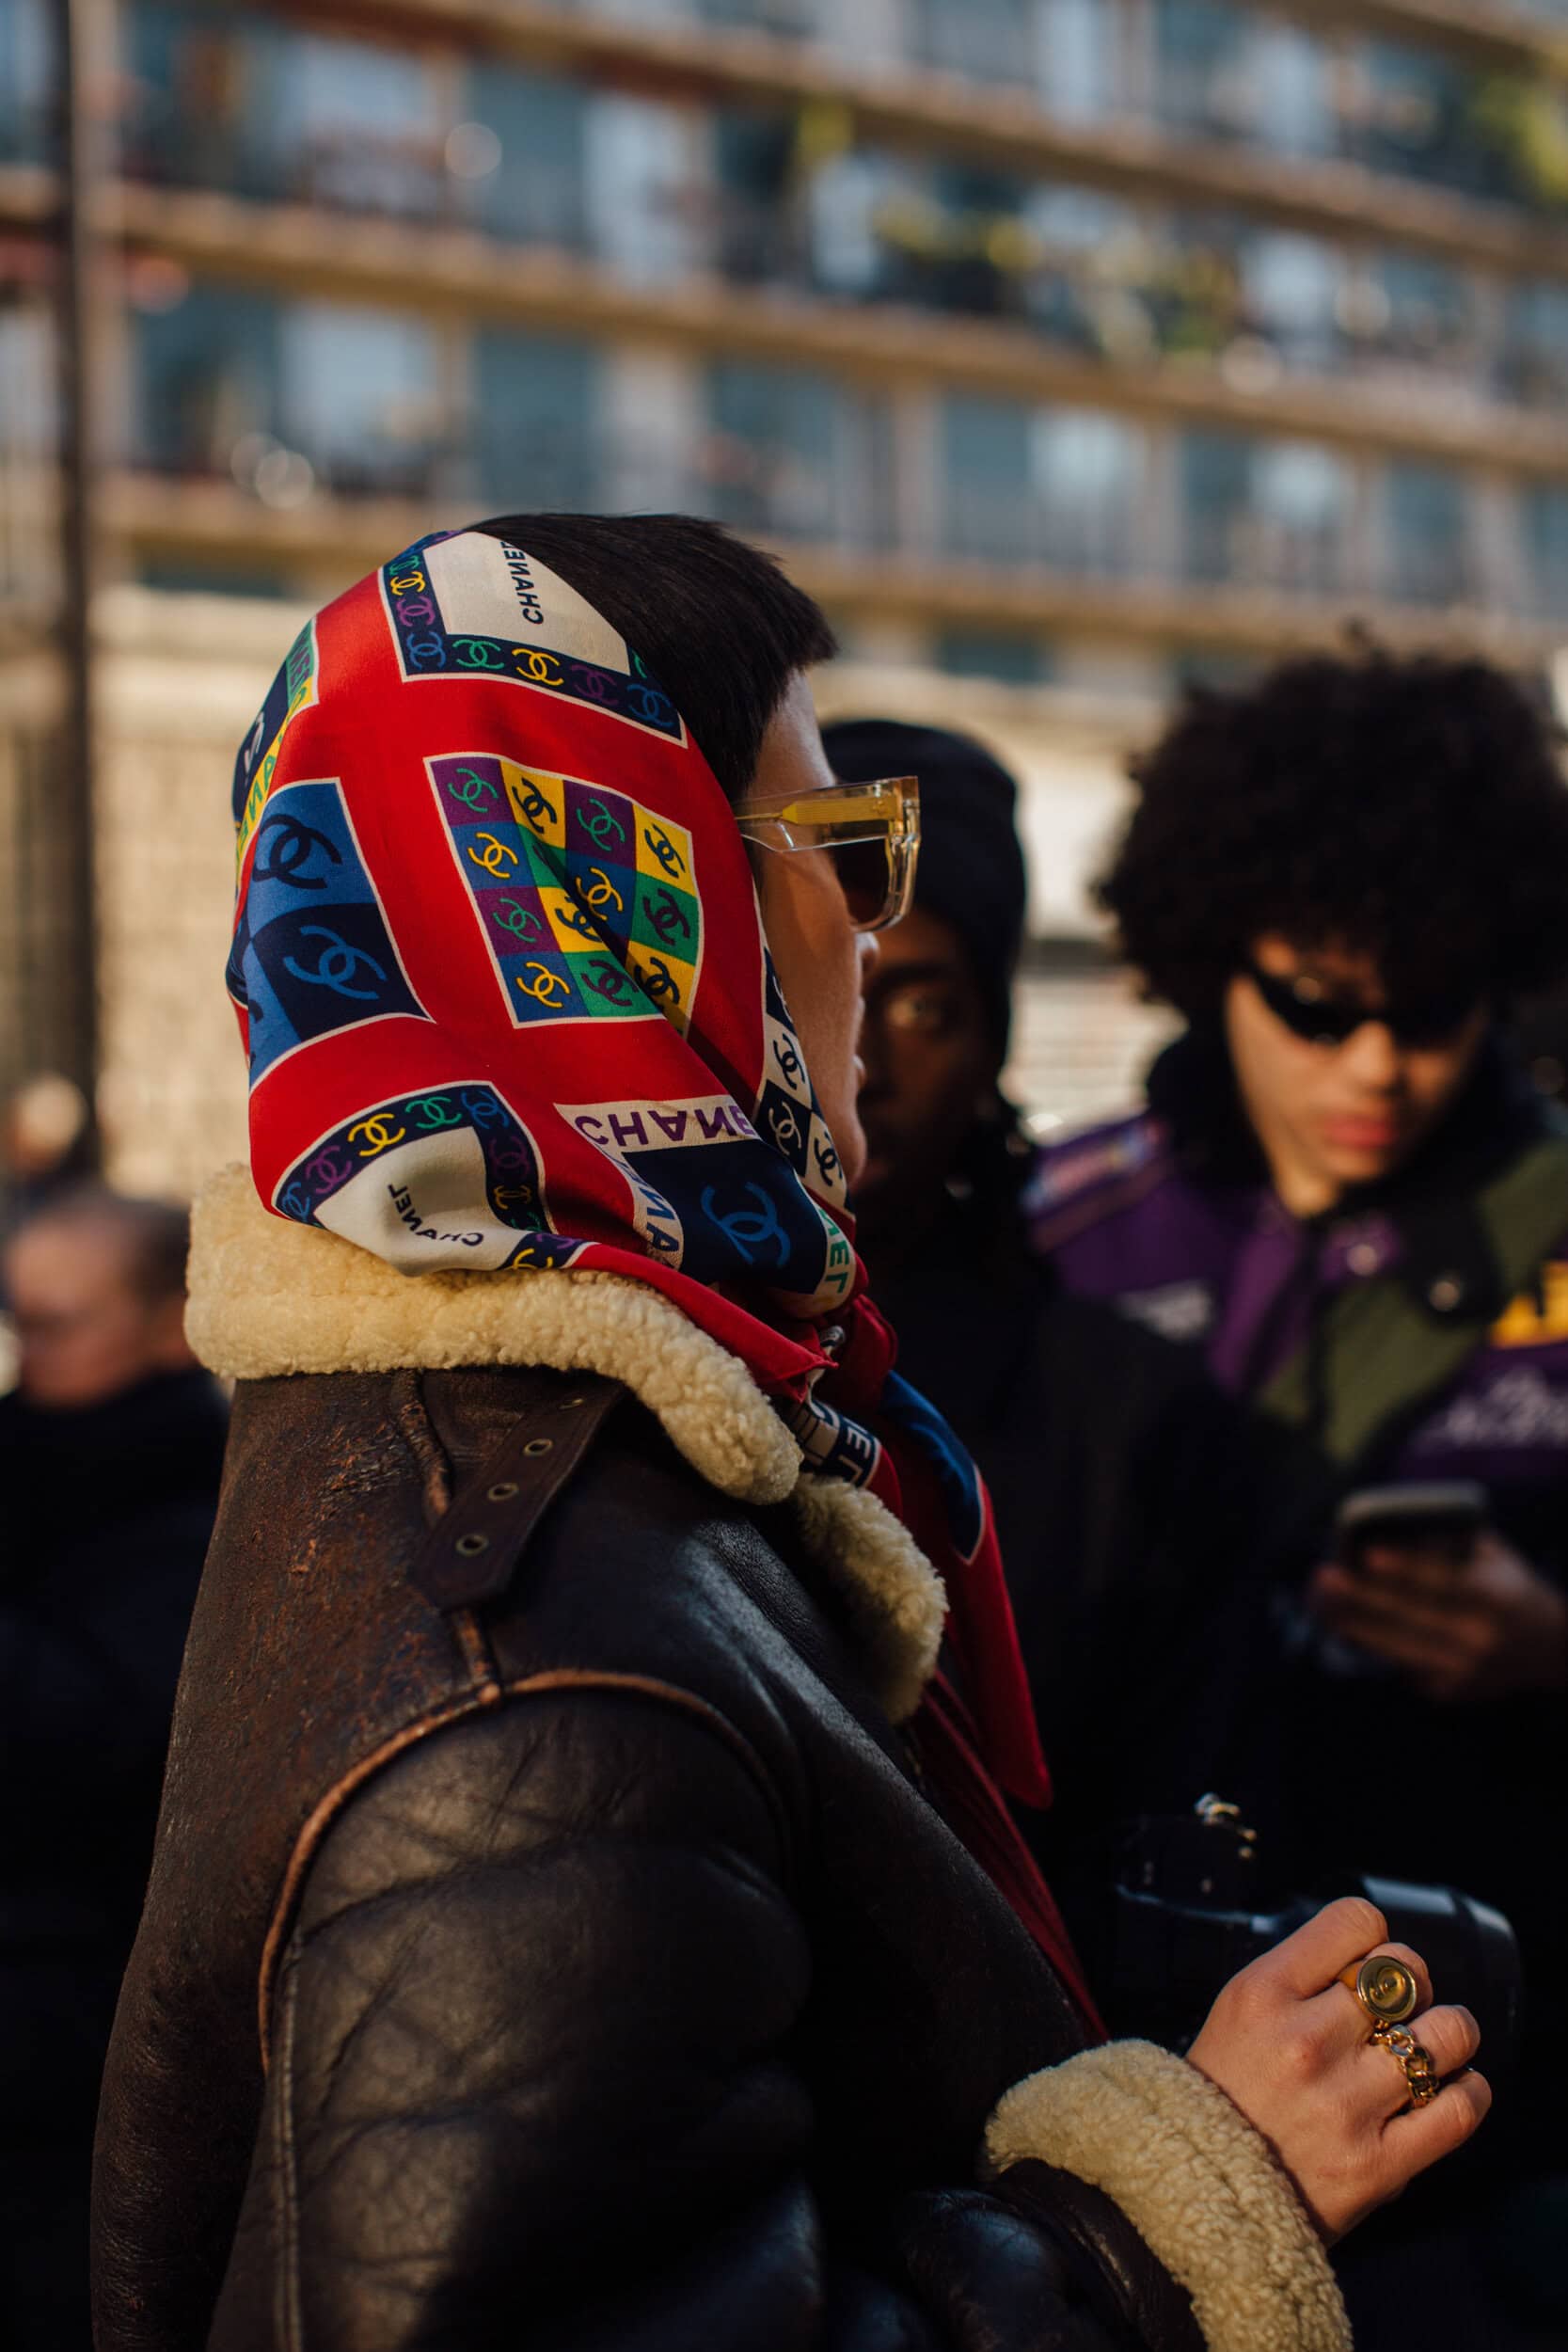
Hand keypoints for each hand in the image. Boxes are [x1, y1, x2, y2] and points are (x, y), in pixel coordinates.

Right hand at [1188, 1897, 1488, 2242]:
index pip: (1357, 1921)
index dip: (1374, 1940)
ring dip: (1449, 2034)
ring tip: (1436, 2045)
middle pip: (1406, 1971)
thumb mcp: (1239, 2011)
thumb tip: (1381, 1960)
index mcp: (1263, 1992)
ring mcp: (1343, 2104)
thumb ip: (1304, 1979)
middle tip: (1401, 2012)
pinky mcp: (1376, 2164)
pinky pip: (1458, 2109)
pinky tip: (1456, 2088)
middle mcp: (1305, 2041)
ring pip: (1445, 2034)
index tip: (1369, 1966)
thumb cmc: (1225, 2093)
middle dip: (1413, 1986)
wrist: (1199, 2190)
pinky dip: (1470, 2091)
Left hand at [1309, 1531, 1567, 1702]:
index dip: (1404, 1568)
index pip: (1443, 1580)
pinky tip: (1346, 1627)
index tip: (1367, 1555)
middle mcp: (1482, 1637)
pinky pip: (1402, 1665)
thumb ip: (1452, 1541)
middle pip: (1411, 1615)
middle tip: (1324, 1578)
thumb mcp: (1495, 1556)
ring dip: (1354, 1625)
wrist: (1550, 1649)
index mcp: (1497, 1596)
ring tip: (1321, 1604)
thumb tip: (1391, 1529)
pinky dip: (1373, 1645)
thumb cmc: (1510, 1587)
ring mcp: (1466, 1670)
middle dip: (1361, 1597)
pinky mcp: (1451, 1692)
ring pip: (1398, 1646)